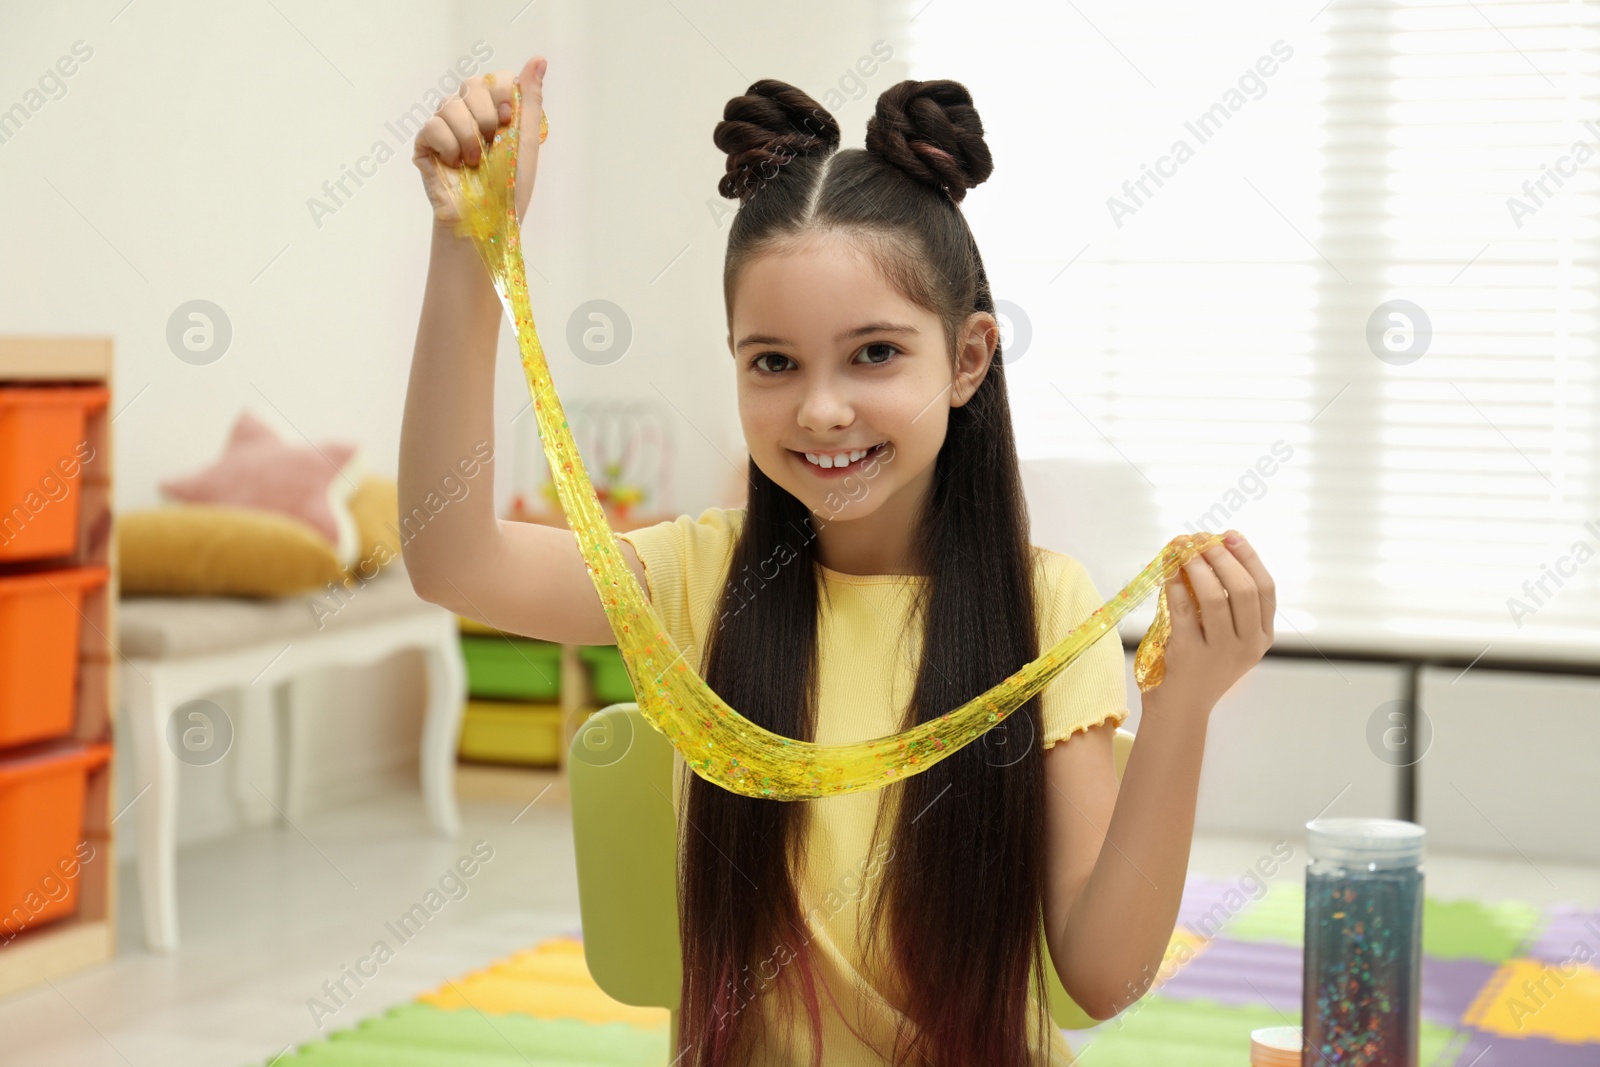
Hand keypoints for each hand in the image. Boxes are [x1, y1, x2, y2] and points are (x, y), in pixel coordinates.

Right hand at [412, 56, 545, 227]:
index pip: (494, 78)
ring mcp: (444, 125)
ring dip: (469, 139)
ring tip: (475, 163)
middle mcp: (467, 113)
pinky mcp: (425, 142)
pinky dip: (449, 148)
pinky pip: (433, 126)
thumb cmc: (508, 186)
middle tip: (492, 145)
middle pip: (472, 85)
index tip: (509, 121)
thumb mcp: (527, 140)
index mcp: (493, 110)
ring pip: (450, 105)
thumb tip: (539, 59)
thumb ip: (530, 99)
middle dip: (487, 117)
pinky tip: (455, 165)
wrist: (487, 219)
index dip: (502, 95)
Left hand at [1153, 530, 1274, 715]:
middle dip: (1221, 558)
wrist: (1181, 707)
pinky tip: (1168, 572)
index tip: (1230, 535)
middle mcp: (1248, 645)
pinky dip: (1176, 586)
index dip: (1249, 557)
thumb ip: (1227, 602)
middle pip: (1243, 589)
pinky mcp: (1191, 654)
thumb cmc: (1202, 664)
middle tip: (1201, 539)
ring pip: (1215, 598)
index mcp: (1262, 636)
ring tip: (1183, 550)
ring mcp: (1221, 652)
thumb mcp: (1227, 636)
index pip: (1265, 588)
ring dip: (1197, 567)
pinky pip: (1184, 611)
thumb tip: (1211, 549)